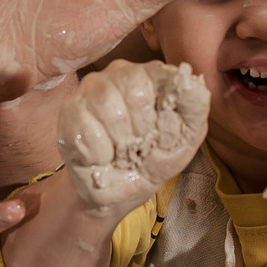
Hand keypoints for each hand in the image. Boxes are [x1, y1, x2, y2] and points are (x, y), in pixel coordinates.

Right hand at [57, 60, 211, 222]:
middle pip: (136, 92)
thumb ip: (194, 112)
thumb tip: (196, 85)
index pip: (163, 76)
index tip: (158, 134)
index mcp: (151, 75)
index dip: (162, 113)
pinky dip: (100, 155)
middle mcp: (119, 73)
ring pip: (110, 110)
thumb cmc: (149, 162)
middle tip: (137, 146)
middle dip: (141, 132)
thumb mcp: (182, 143)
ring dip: (120, 145)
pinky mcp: (69, 110)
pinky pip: (88, 132)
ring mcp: (90, 88)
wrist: (115, 194)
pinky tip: (101, 156)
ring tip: (119, 152)